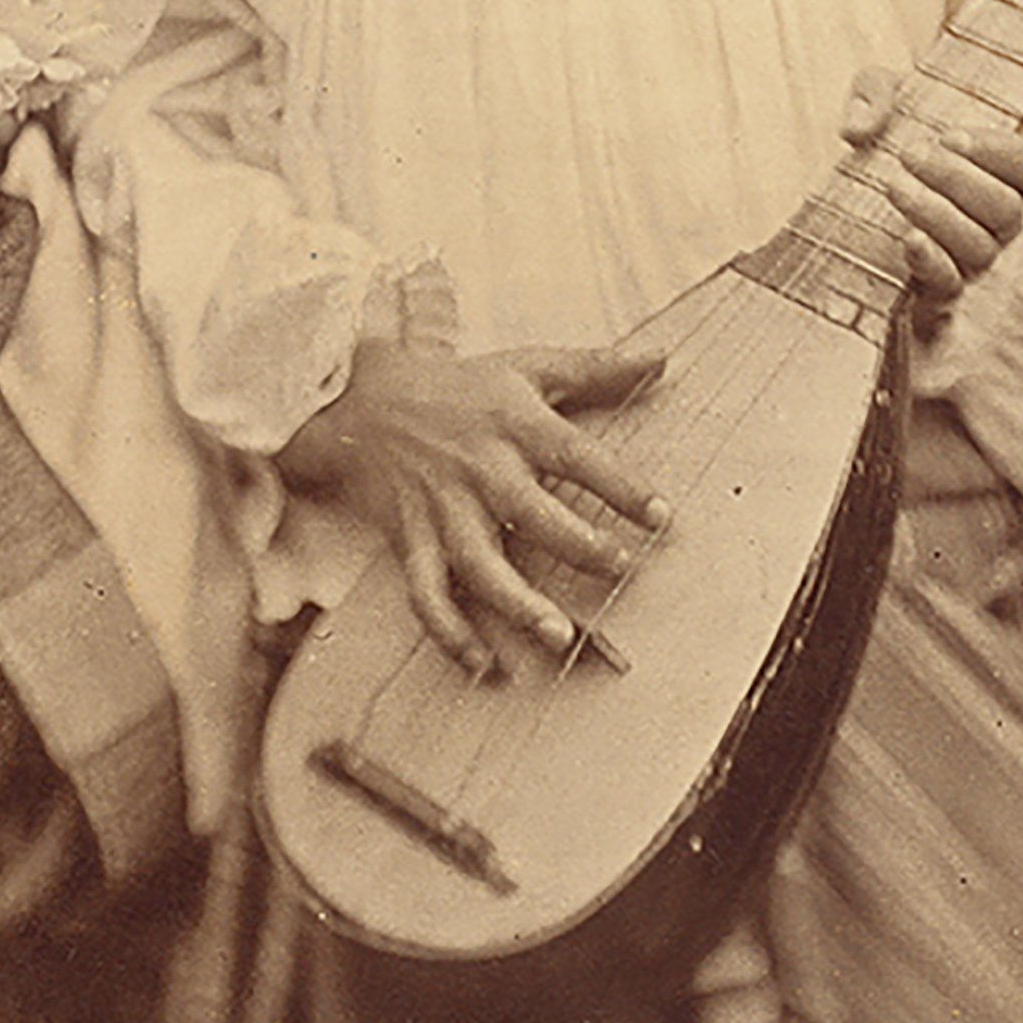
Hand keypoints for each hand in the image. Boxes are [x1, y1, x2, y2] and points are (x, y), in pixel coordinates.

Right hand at [285, 337, 668, 669]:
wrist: (359, 402)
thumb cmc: (459, 388)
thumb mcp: (527, 368)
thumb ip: (596, 368)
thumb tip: (663, 357)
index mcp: (515, 426)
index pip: (576, 456)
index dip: (620, 485)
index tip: (661, 516)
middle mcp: (481, 470)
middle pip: (532, 511)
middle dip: (576, 543)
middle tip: (620, 568)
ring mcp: (443, 510)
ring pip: (480, 563)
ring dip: (517, 602)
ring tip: (559, 636)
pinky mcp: (410, 541)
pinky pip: (426, 594)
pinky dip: (450, 633)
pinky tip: (483, 665)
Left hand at [842, 67, 1022, 322]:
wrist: (851, 206)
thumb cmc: (889, 144)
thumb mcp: (882, 105)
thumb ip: (874, 93)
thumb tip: (858, 128)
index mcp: (1007, 173)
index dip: (998, 152)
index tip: (948, 137)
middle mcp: (1001, 221)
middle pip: (1006, 210)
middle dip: (957, 179)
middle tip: (910, 154)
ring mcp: (975, 258)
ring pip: (979, 247)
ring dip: (938, 214)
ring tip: (895, 185)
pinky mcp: (940, 288)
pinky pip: (949, 284)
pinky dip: (931, 261)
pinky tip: (909, 238)